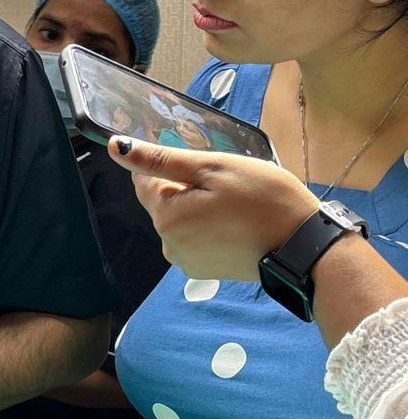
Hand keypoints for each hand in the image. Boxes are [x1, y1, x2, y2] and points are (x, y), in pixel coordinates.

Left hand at [110, 136, 319, 280]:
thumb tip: (116, 148)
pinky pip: (194, 239)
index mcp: (166, 216)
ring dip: (198, 207)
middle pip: (163, 202)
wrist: (302, 246)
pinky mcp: (202, 271)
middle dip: (187, 188)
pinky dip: (209, 227)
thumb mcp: (213, 168)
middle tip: (227, 186)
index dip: (172, 167)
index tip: (202, 166)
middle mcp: (167, 244)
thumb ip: (161, 159)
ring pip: (180, 220)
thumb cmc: (264, 200)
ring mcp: (184, 261)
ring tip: (234, 206)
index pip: (145, 181)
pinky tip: (236, 224)